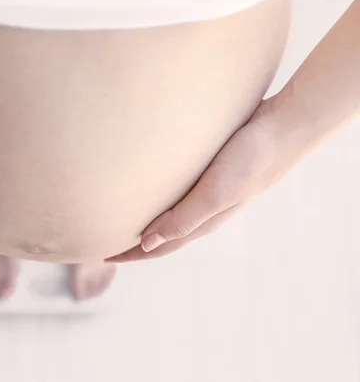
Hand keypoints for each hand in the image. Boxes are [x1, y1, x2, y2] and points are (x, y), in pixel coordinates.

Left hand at [107, 100, 308, 261]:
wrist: (282, 127)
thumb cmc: (251, 161)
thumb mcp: (215, 194)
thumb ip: (183, 219)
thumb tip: (146, 244)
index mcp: (202, 221)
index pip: (158, 246)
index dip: (130, 253)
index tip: (99, 254)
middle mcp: (200, 208)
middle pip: (159, 230)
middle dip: (131, 238)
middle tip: (101, 233)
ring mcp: (203, 187)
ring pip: (165, 208)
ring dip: (142, 214)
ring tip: (115, 209)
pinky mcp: (204, 167)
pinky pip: (173, 185)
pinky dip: (154, 190)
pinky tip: (143, 179)